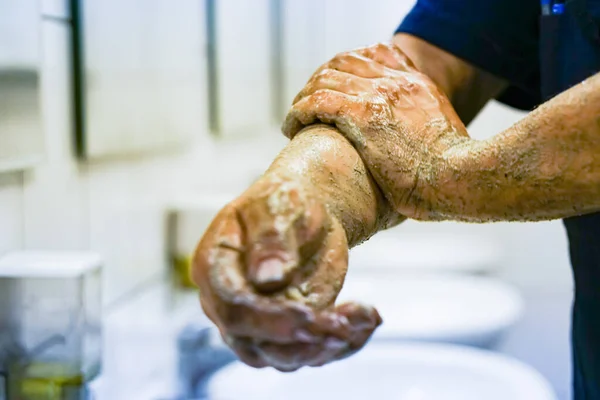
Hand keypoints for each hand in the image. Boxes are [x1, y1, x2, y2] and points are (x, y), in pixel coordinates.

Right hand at [191, 178, 381, 371]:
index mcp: (215, 267)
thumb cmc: (284, 200)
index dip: (267, 319)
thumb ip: (269, 238)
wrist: (306, 211)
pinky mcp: (290, 330)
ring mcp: (259, 322)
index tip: (307, 314)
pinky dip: (343, 343)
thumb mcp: (278, 205)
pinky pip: (312, 351)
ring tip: (363, 319)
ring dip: (325, 347)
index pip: (232, 307)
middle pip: (254, 343)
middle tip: (341, 326)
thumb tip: (266, 278)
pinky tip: (368, 318)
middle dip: (301, 341)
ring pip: (284, 357)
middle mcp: (230, 303)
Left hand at [283, 43, 468, 219]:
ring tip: (295, 119)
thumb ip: (428, 131)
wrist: (461, 179)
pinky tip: (291, 127)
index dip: (346, 66)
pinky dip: (298, 112)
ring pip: (324, 79)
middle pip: (343, 61)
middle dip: (319, 79)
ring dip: (303, 97)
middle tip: (307, 104)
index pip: (376, 53)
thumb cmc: (455, 174)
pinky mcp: (362, 116)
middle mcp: (397, 83)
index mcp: (417, 85)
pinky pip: (316, 102)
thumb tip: (422, 149)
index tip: (334, 86)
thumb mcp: (447, 139)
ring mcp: (379, 96)